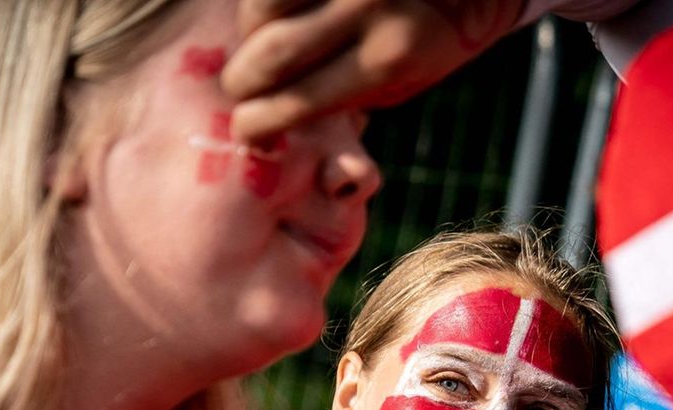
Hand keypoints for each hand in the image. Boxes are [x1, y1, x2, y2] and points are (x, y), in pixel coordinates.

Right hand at [222, 0, 526, 139]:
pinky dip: (263, 5)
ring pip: (260, 6)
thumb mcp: (402, 81)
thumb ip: (347, 95)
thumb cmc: (433, 37)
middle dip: (242, 81)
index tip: (246, 132)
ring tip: (260, 44)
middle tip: (239, 90)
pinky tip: (271, 17)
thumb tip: (278, 112)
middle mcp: (368, 7)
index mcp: (388, 59)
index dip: (258, 124)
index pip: (298, 102)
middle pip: (270, 53)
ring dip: (249, 33)